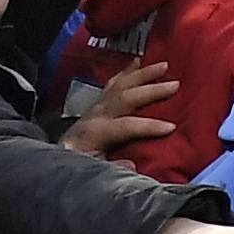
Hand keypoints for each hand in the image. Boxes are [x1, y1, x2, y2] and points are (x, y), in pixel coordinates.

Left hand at [56, 58, 177, 164]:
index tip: (171, 128)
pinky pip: (113, 83)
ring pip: (121, 84)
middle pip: (126, 98)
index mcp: (96, 133)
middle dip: (151, 91)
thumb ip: (112, 169)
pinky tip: (138, 61)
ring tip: (164, 65)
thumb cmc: (78, 166)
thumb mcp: (92, 173)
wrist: (58, 159)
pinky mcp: (97, 104)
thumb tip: (132, 165)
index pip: (126, 126)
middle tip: (175, 85)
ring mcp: (96, 107)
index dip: (149, 126)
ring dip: (143, 74)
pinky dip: (126, 71)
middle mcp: (96, 115)